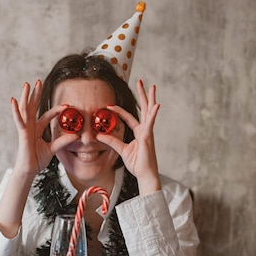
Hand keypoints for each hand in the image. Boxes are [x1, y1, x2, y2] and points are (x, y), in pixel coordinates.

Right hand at [10, 80, 77, 176]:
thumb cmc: (37, 160)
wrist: (29, 170)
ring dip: (26, 96)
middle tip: (38, 81)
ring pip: (25, 109)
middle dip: (35, 94)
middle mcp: (30, 126)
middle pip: (33, 107)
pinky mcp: (22, 133)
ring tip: (27, 84)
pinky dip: (16, 110)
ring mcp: (25, 129)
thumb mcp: (53, 149)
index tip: (67, 105)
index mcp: (37, 129)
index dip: (57, 110)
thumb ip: (63, 141)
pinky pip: (18, 120)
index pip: (48, 116)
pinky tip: (14, 100)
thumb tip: (76, 136)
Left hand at [97, 79, 161, 193]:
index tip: (108, 105)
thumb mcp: (121, 150)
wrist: (145, 174)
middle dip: (142, 95)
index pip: (128, 117)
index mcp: (139, 132)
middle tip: (141, 81)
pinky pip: (150, 123)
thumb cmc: (137, 164)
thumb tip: (99, 134)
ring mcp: (148, 132)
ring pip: (149, 112)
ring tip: (152, 86)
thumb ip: (111, 141)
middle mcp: (145, 130)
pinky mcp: (148, 137)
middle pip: (143, 109)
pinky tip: (156, 104)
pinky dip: (153, 114)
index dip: (119, 110)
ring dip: (150, 98)